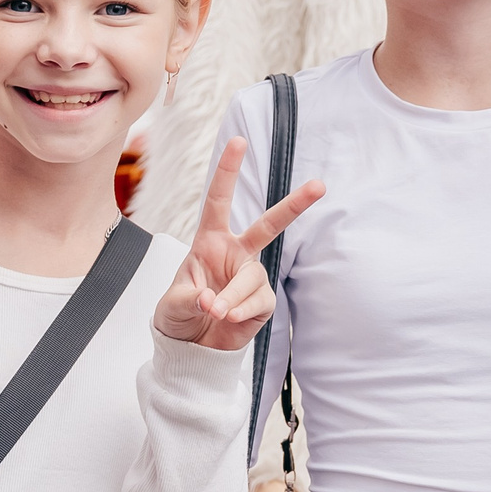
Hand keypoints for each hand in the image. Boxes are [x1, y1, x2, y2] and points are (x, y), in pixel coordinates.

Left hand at [154, 136, 323, 350]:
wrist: (191, 349)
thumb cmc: (179, 315)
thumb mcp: (171, 303)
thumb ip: (189, 298)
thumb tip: (213, 300)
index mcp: (210, 242)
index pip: (219, 201)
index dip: (227, 172)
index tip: (238, 142)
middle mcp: (234, 254)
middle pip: (268, 226)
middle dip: (293, 206)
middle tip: (319, 186)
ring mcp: (250, 277)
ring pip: (251, 278)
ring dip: (232, 297)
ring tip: (215, 312)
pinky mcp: (261, 303)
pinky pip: (258, 302)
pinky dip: (241, 311)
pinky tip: (228, 319)